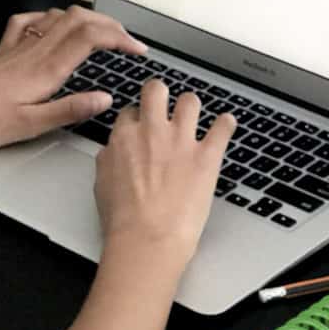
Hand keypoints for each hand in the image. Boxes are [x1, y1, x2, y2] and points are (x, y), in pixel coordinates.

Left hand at [0, 6, 147, 150]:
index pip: (91, 37)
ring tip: (102, 33)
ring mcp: (19, 47)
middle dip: (110, 24)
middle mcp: (34, 51)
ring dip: (86, 18)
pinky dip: (50, 18)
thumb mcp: (30, 125)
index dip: (120, 37)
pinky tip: (53, 26)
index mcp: (45, 69)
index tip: (137, 49)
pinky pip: (30, 22)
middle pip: (79, 18)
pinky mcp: (4, 51)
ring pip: (58, 16)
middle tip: (128, 41)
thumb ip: (69, 110)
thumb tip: (104, 99)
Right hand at [94, 79, 235, 262]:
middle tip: (164, 103)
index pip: (130, 111)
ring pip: (190, 101)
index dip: (137, 117)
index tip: (141, 124)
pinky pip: (223, 127)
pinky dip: (226, 124)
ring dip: (191, 106)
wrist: (148, 238)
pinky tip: (226, 124)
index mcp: (124, 138)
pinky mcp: (206, 155)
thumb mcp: (102, 184)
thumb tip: (114, 152)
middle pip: (156, 90)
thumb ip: (110, 159)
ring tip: (194, 114)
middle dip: (160, 93)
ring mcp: (181, 141)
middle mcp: (152, 131)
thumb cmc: (124, 220)